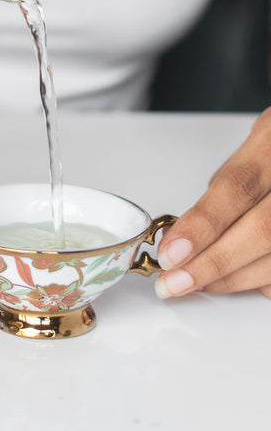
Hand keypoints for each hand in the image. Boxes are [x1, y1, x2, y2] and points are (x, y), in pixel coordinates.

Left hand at [155, 108, 270, 298]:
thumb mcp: (254, 148)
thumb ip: (226, 186)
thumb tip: (182, 231)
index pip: (236, 188)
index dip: (202, 224)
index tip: (170, 252)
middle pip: (261, 231)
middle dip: (211, 263)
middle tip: (173, 281)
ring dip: (231, 279)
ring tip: (195, 282)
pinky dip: (257, 280)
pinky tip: (236, 276)